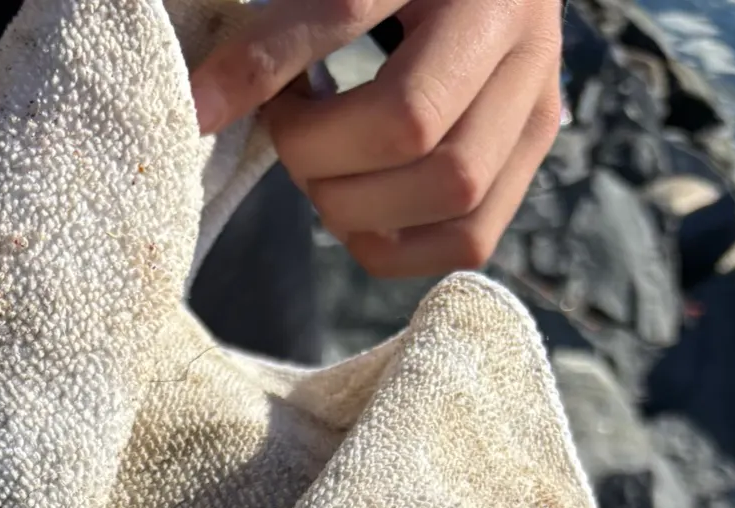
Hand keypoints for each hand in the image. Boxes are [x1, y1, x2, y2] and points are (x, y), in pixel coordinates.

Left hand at [188, 0, 563, 278]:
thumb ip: (276, 38)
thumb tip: (196, 111)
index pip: (384, 77)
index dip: (294, 110)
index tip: (238, 106)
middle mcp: (529, 45)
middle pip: (431, 155)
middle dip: (332, 169)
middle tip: (296, 136)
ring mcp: (538, 107)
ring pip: (456, 203)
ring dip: (361, 211)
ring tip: (324, 168)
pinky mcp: (529, 156)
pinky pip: (467, 240)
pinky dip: (394, 242)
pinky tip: (358, 204)